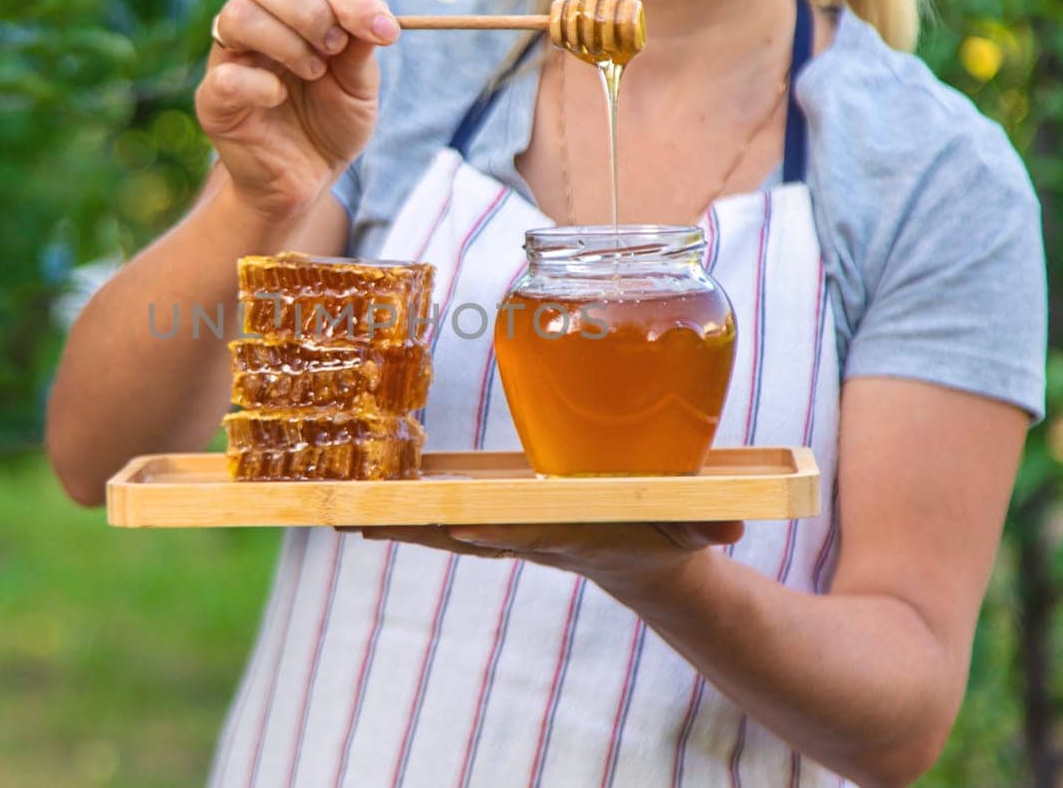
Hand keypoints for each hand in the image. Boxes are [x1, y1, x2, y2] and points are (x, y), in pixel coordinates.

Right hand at [195, 0, 399, 220]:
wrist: (308, 179)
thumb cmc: (331, 124)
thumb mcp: (360, 86)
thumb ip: (362, 48)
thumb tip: (377, 16)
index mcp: (292, 14)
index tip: (383, 31)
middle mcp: (255, 27)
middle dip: (308, 9)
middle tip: (334, 48)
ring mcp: (229, 61)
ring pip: (235, 15)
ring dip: (286, 41)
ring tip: (313, 73)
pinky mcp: (214, 102)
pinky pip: (225, 78)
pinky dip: (260, 85)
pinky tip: (280, 99)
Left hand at [352, 520, 743, 597]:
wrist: (640, 559)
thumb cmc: (664, 530)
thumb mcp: (689, 525)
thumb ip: (709, 521)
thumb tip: (734, 524)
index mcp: (569, 534)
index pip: (526, 533)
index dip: (492, 529)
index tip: (456, 522)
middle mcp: (524, 536)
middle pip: (457, 533)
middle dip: (408, 529)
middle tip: (351, 520)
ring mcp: (502, 531)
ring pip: (435, 527)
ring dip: (386, 521)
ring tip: (328, 513)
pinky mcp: (491, 519)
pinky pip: (435, 514)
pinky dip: (396, 511)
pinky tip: (352, 502)